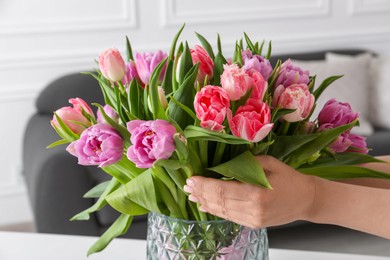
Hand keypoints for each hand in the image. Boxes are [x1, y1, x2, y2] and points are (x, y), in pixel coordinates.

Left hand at [184, 155, 316, 228]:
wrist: (306, 200)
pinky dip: (215, 211)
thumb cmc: (290, 178)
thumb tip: (221, 164)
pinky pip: (230, 217)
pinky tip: (205, 205)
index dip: (204, 185)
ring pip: (222, 211)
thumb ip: (245, 163)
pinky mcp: (253, 224)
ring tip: (192, 195)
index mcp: (257, 193)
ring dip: (204, 202)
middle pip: (219, 202)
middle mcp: (253, 210)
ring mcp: (253, 220)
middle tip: (187, 186)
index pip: (222, 190)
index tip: (191, 179)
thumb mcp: (269, 163)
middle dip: (200, 193)